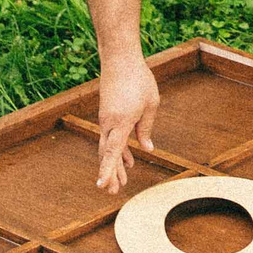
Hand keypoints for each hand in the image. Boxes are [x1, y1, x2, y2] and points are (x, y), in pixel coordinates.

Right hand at [94, 54, 159, 191]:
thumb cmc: (138, 80)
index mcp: (121, 122)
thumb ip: (147, 129)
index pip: (112, 151)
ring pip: (108, 148)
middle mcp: (109, 124)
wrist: (120, 60)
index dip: (107, 170)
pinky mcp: (108, 115)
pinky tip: (128, 161)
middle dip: (111, 174)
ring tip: (121, 183)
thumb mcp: (150, 105)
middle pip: (107, 154)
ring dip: (114, 165)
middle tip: (114, 192)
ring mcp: (106, 120)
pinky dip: (118, 151)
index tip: (102, 185)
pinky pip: (111, 138)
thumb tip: (147, 149)